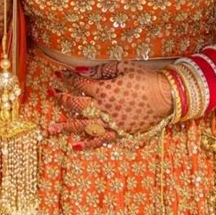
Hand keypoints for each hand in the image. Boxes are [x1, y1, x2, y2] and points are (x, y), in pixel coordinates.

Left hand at [48, 61, 173, 149]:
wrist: (165, 96)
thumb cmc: (145, 78)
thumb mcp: (123, 68)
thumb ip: (101, 70)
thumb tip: (81, 70)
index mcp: (103, 90)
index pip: (80, 83)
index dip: (69, 78)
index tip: (60, 74)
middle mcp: (103, 108)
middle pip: (76, 105)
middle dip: (61, 98)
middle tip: (50, 94)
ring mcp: (110, 123)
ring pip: (83, 125)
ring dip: (66, 126)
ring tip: (50, 128)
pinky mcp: (119, 133)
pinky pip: (100, 140)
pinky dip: (87, 144)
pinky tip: (75, 146)